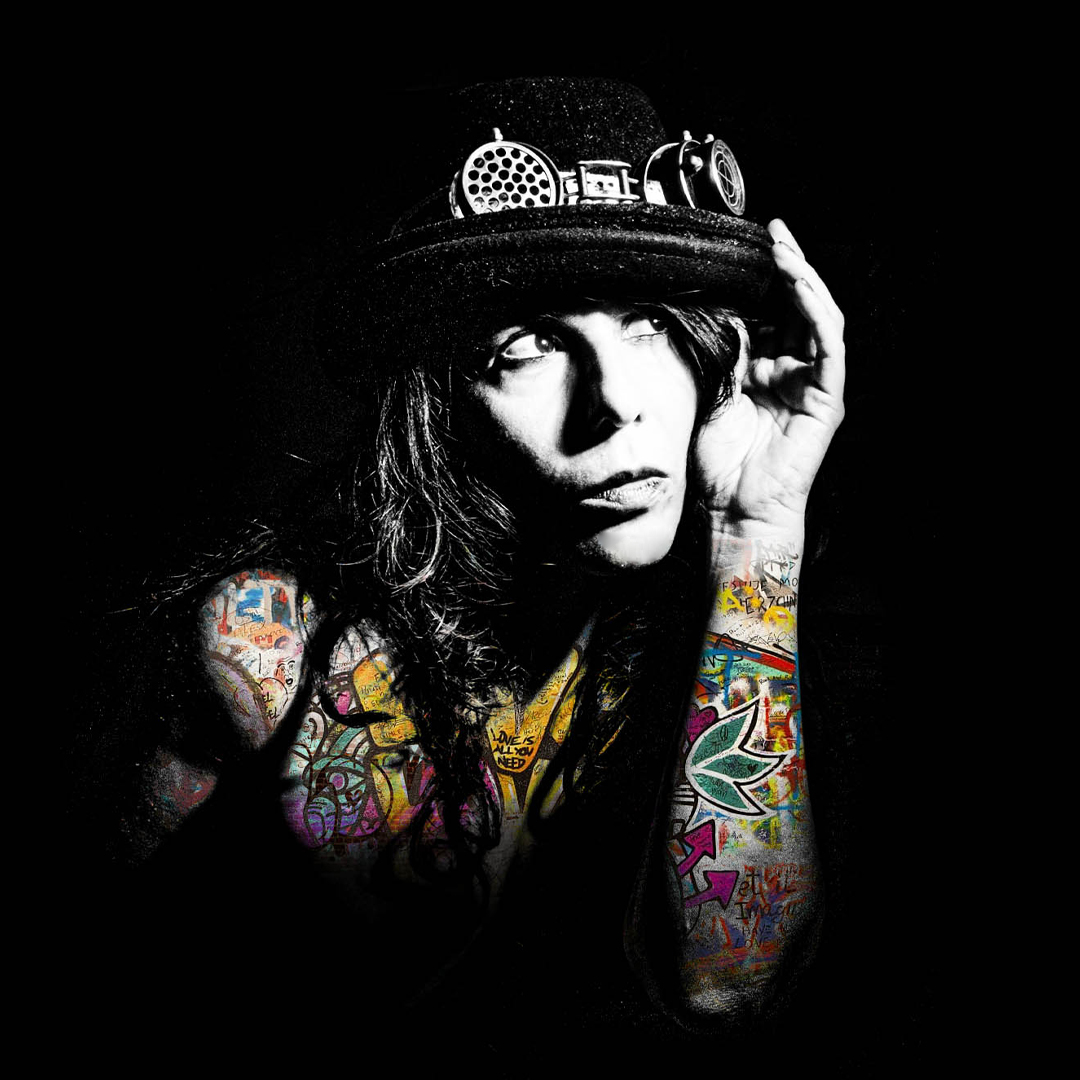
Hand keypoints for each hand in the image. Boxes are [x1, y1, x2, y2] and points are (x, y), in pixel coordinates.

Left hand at [694, 219, 845, 536]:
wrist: (732, 509)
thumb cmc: (719, 462)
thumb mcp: (711, 392)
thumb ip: (720, 352)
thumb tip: (713, 309)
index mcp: (767, 369)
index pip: (774, 310)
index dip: (767, 277)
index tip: (751, 244)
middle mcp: (794, 372)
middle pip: (800, 307)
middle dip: (790, 267)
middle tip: (775, 231)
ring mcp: (813, 385)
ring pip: (819, 319)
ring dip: (804, 282)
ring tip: (785, 251)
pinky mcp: (827, 399)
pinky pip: (828, 348)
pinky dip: (816, 315)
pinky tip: (799, 289)